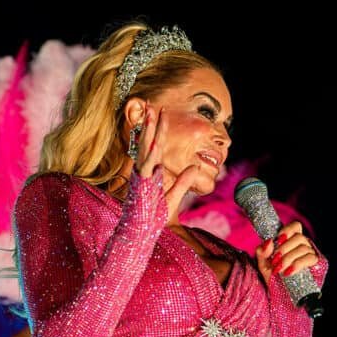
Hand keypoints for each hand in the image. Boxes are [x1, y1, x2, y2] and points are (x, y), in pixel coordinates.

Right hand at [133, 105, 198, 221]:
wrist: (140, 233)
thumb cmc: (153, 218)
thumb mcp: (173, 197)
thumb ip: (184, 181)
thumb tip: (196, 167)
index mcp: (149, 172)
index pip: (154, 146)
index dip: (157, 129)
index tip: (160, 112)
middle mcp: (143, 171)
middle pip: (147, 142)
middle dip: (150, 123)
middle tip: (152, 103)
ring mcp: (141, 176)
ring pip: (146, 148)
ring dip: (148, 131)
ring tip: (151, 114)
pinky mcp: (142, 184)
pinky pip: (146, 165)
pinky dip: (150, 152)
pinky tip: (155, 140)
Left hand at [254, 221, 319, 285]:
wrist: (277, 291)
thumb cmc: (271, 274)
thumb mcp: (262, 262)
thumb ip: (262, 251)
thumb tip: (269, 241)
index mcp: (289, 241)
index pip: (295, 226)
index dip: (289, 229)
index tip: (278, 239)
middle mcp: (301, 245)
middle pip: (299, 237)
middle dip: (284, 249)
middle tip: (274, 260)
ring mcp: (309, 254)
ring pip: (304, 248)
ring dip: (288, 258)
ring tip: (278, 269)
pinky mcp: (315, 264)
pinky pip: (310, 258)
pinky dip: (297, 264)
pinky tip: (288, 271)